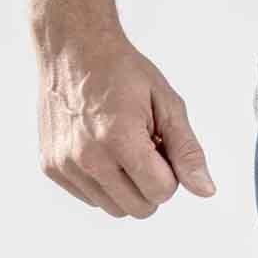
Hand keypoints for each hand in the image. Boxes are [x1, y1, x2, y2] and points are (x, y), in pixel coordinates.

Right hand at [36, 33, 213, 217]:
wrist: (73, 48)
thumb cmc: (121, 71)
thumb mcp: (166, 104)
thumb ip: (187, 151)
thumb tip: (205, 191)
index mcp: (118, 138)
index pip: (162, 192)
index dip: (169, 172)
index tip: (159, 145)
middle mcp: (87, 156)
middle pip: (140, 209)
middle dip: (150, 184)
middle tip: (142, 148)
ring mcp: (65, 164)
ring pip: (115, 209)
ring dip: (126, 186)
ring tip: (121, 148)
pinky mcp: (52, 167)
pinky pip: (92, 198)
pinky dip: (103, 182)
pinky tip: (100, 149)